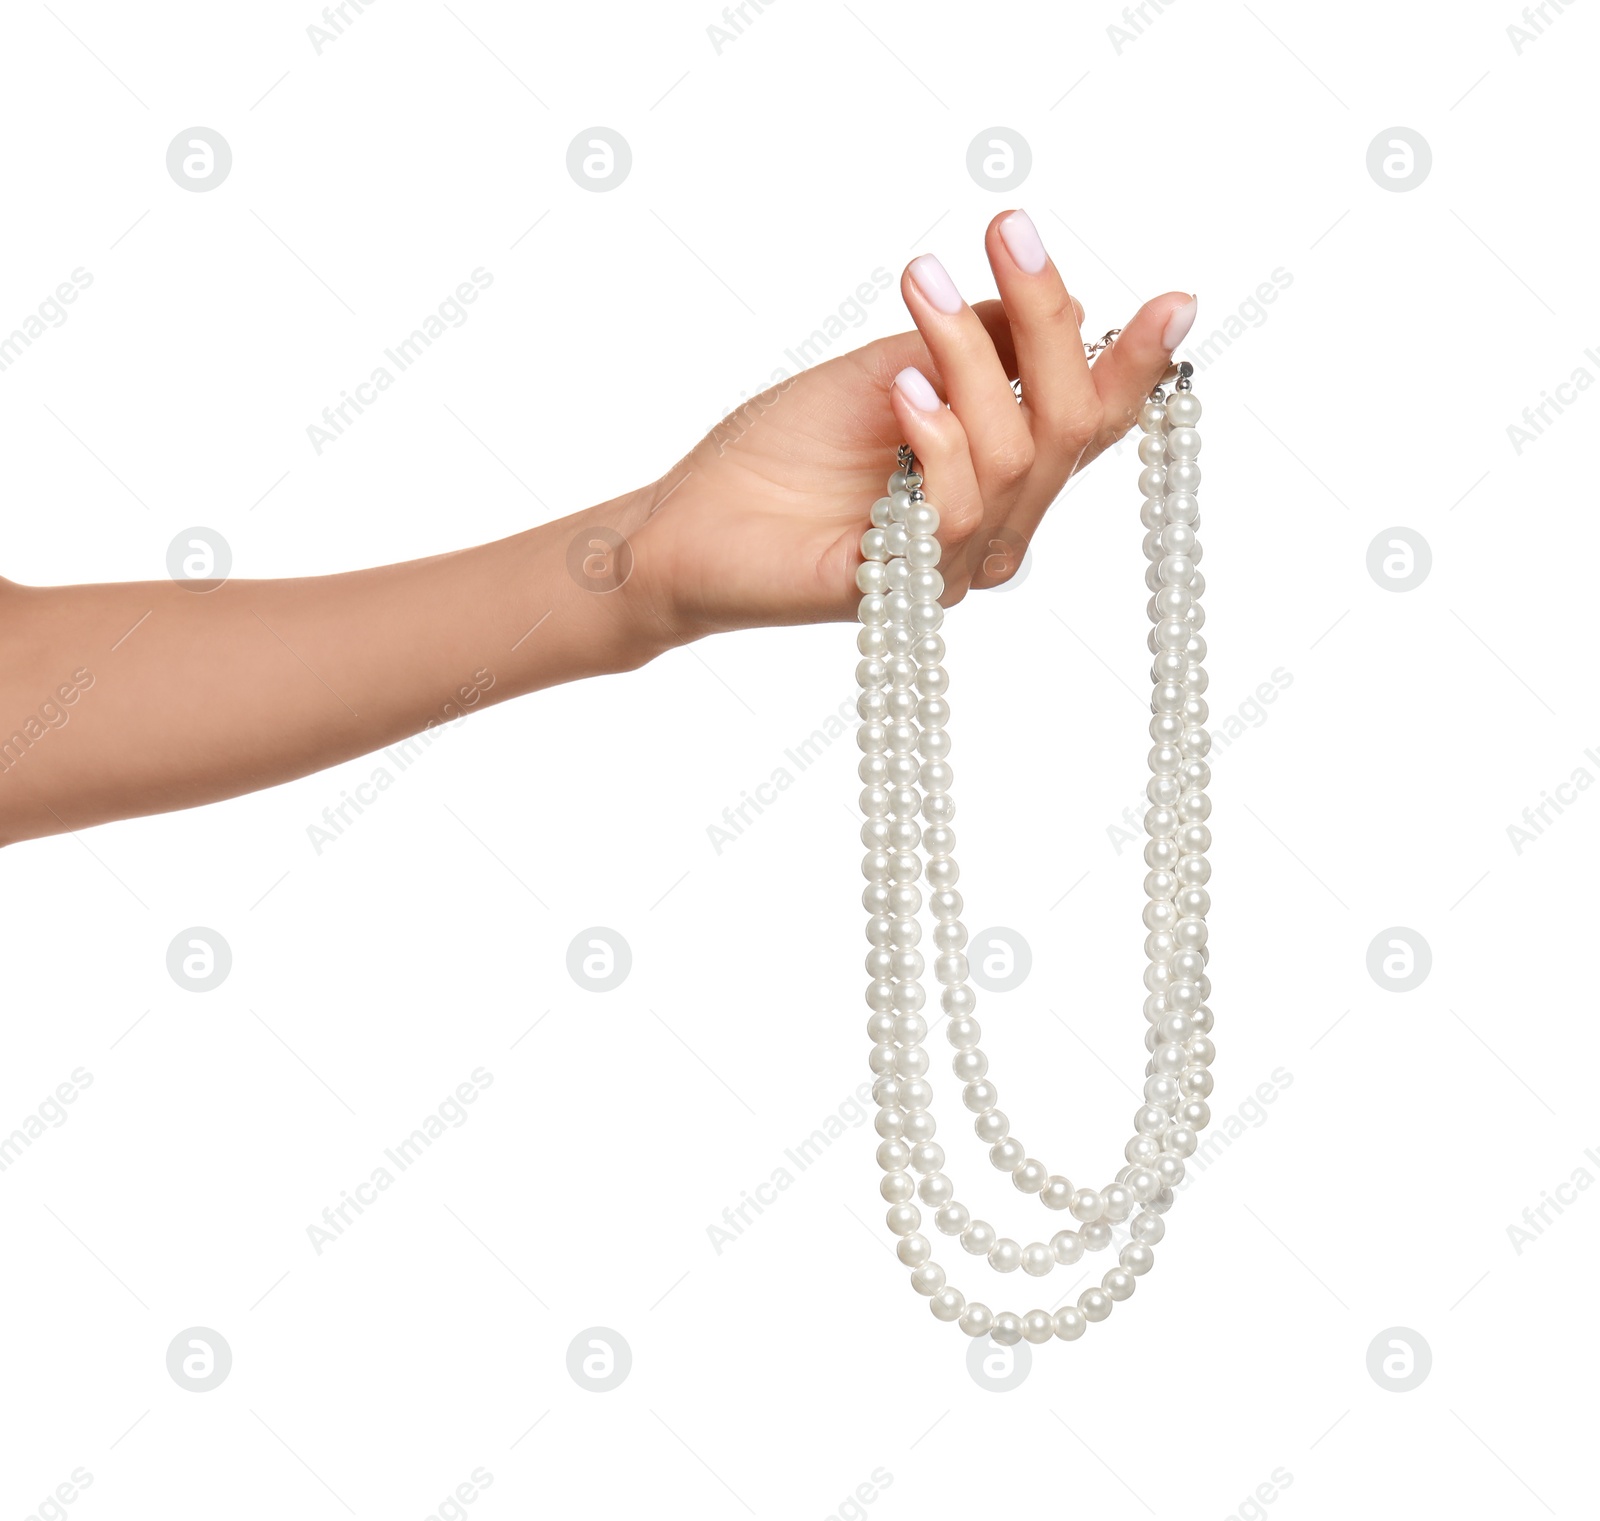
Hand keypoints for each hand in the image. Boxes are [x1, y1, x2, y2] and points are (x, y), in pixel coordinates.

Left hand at [626, 210, 1195, 647]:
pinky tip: (905, 391)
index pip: (1086, 423)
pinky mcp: (898, 592)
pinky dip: (939, 440)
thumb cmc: (780, 452)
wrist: (685, 522)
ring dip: (973, 361)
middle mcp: (991, 529)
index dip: (1134, 365)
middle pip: (1068, 430)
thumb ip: (969, 351)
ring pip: (1016, 460)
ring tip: (922, 292)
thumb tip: (1051, 303)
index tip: (1172, 299)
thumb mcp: (885, 372)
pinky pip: (954, 517)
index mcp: (996, 477)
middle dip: (1050, 323)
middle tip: (1007, 232)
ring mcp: (948, 568)